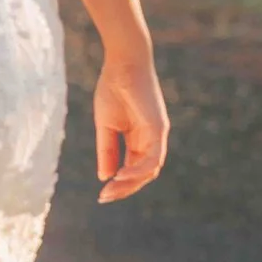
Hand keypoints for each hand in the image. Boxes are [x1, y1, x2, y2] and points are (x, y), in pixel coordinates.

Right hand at [94, 59, 167, 202]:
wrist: (121, 64)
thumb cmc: (112, 89)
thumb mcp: (106, 126)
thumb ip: (107, 150)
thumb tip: (105, 176)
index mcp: (139, 139)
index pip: (133, 169)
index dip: (119, 184)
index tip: (102, 194)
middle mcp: (151, 140)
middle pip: (143, 174)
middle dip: (124, 189)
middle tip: (105, 198)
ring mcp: (157, 135)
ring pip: (150, 170)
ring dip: (131, 183)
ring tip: (111, 189)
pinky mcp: (159, 128)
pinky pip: (153, 157)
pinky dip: (138, 169)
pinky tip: (121, 175)